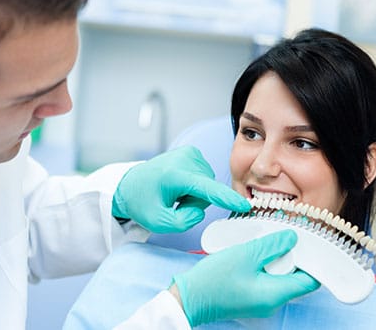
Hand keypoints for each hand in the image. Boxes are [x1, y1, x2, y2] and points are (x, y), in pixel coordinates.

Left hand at [112, 146, 250, 232]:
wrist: (132, 184)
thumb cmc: (142, 202)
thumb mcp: (158, 222)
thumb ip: (183, 222)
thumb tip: (199, 210)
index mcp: (174, 175)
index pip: (206, 188)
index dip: (226, 198)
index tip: (244, 204)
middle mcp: (184, 159)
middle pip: (207, 192)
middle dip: (194, 203)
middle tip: (174, 202)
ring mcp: (189, 153)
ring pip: (208, 185)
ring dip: (194, 195)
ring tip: (175, 192)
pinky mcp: (193, 153)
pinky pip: (205, 178)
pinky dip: (195, 186)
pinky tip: (179, 185)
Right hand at [171, 230, 319, 326]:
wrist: (188, 298)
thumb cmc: (214, 280)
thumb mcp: (246, 255)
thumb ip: (272, 246)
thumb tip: (293, 239)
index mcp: (275, 294)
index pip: (310, 281)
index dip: (313, 261)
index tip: (310, 243)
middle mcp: (272, 301)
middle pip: (295, 277)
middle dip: (292, 255)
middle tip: (282, 235)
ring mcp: (261, 300)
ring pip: (279, 276)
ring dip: (275, 258)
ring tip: (265, 241)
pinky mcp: (250, 296)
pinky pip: (266, 279)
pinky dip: (264, 265)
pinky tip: (253, 252)